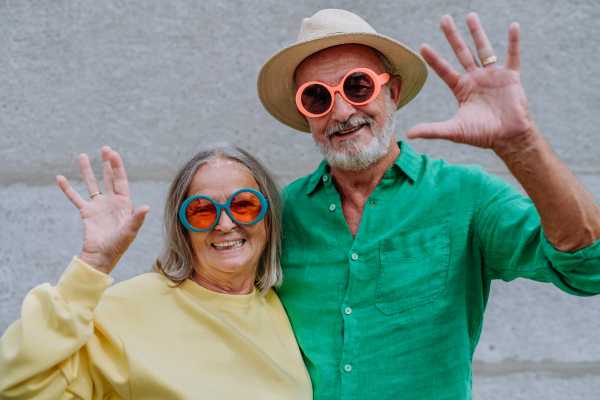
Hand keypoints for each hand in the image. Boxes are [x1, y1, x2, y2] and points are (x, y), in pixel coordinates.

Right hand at [56, 146, 149, 273]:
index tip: (113, 154)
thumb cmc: (119, 245)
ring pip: (92, 184)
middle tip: (105, 148)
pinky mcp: (86, 212)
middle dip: (107, 164)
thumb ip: (137, 218)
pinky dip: (68, 188)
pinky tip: (61, 178)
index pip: (121, 180)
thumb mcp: (130, 230)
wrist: (102, 256)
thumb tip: (146, 207)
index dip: (117, 167)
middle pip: (109, 178)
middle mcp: (112, 201)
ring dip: (87, 170)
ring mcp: (99, 206)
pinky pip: (75, 197)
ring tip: (82, 155)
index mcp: (124, 203)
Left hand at [407, 13, 535, 151]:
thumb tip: (408, 134)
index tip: (423, 46)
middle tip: (444, 18)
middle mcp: (475, 79)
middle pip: (461, 52)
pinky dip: (514, 41)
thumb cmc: (481, 135)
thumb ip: (432, 130)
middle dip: (453, 36)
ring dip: (477, 32)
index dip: (434, 59)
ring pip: (484, 49)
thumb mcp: (454, 131)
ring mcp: (493, 76)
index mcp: (461, 89)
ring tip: (470, 15)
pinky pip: (513, 55)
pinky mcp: (511, 77)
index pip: (444, 70)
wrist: (508, 138)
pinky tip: (513, 26)